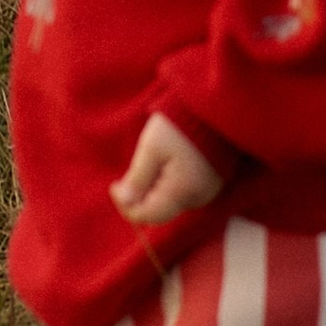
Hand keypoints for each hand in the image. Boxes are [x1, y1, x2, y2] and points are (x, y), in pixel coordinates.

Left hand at [110, 111, 225, 227]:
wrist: (211, 108)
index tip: (115, 185)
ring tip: (146, 166)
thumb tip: (124, 202)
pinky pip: (181, 195)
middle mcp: (197, 200)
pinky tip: (160, 166)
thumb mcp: (151, 149)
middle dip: (137, 199)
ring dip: (151, 192)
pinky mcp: (209, 184)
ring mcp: (206, 193)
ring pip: (168, 205)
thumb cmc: (178, 127)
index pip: (146, 216)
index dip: (125, 205)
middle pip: (158, 213)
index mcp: (181, 193)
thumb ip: (137, 179)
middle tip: (125, 176)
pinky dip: (164, 187)